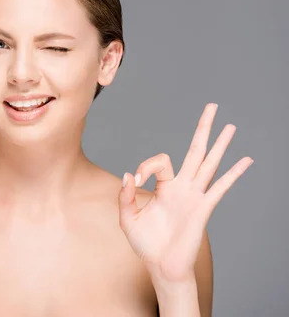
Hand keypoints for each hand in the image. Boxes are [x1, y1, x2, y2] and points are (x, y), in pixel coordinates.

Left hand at [118, 103, 252, 281]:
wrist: (161, 266)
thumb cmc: (146, 244)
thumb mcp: (128, 218)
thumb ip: (126, 196)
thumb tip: (129, 174)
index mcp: (164, 187)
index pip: (160, 161)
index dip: (146, 166)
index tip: (136, 181)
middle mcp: (182, 187)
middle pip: (195, 151)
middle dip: (203, 128)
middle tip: (212, 106)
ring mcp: (195, 196)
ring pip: (209, 163)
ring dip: (220, 144)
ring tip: (231, 125)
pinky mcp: (203, 208)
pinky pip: (220, 187)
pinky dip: (233, 173)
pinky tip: (245, 161)